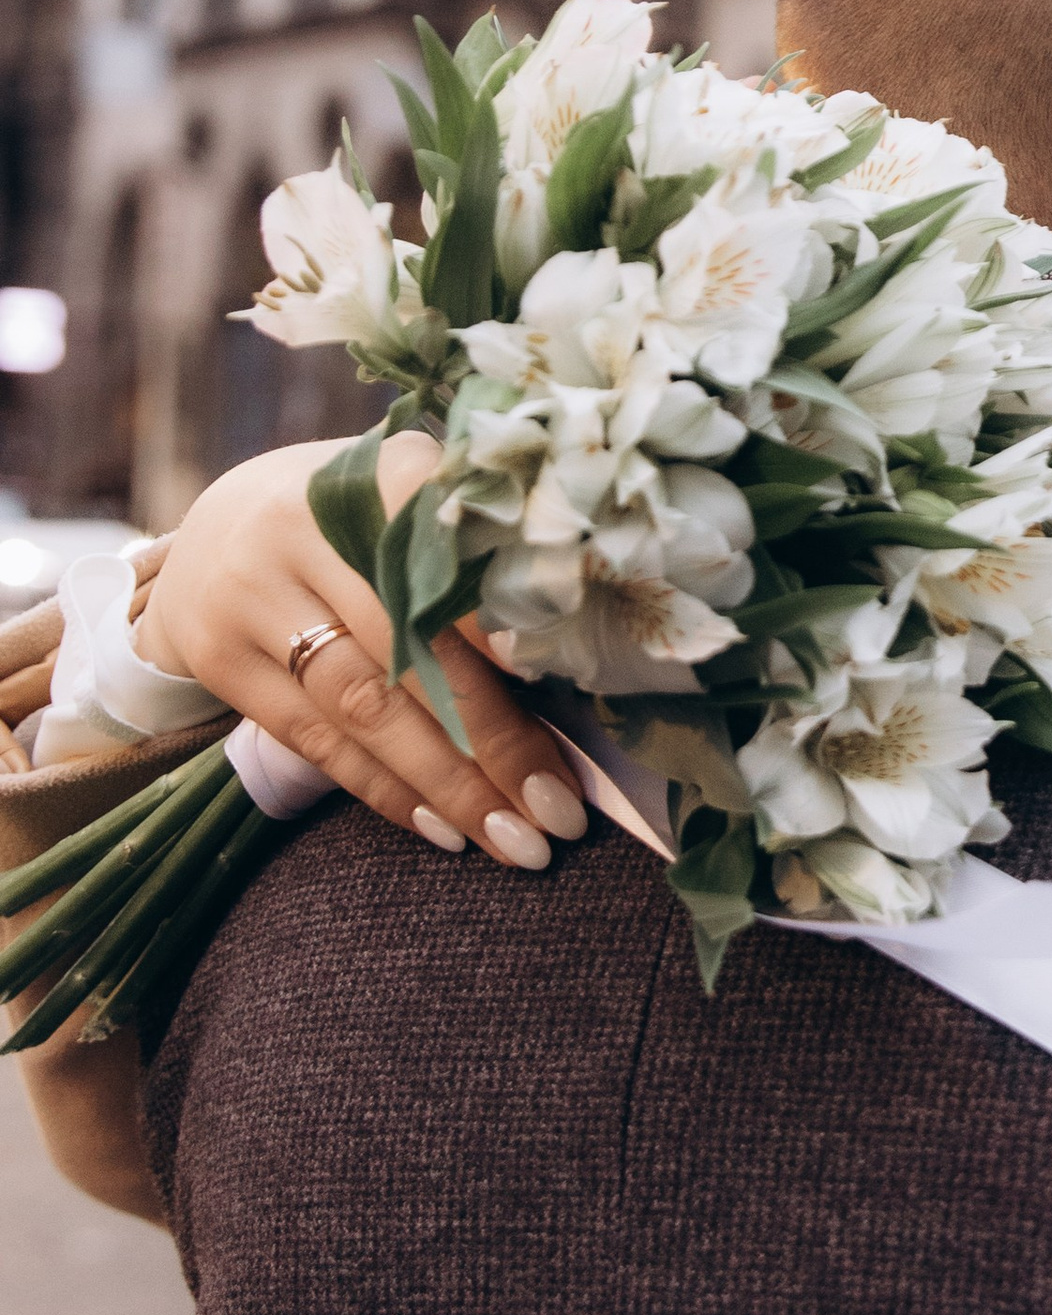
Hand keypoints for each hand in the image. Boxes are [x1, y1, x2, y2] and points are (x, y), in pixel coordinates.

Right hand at [131, 436, 585, 872]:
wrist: (213, 532)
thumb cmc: (353, 526)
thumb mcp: (403, 504)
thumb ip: (473, 553)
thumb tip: (577, 648)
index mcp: (367, 474)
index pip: (436, 544)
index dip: (488, 607)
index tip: (549, 668)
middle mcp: (299, 526)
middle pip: (408, 642)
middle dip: (492, 736)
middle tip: (560, 808)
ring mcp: (249, 595)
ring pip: (362, 704)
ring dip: (447, 784)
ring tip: (517, 840)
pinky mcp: (221, 660)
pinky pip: (315, 739)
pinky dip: (385, 789)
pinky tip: (444, 830)